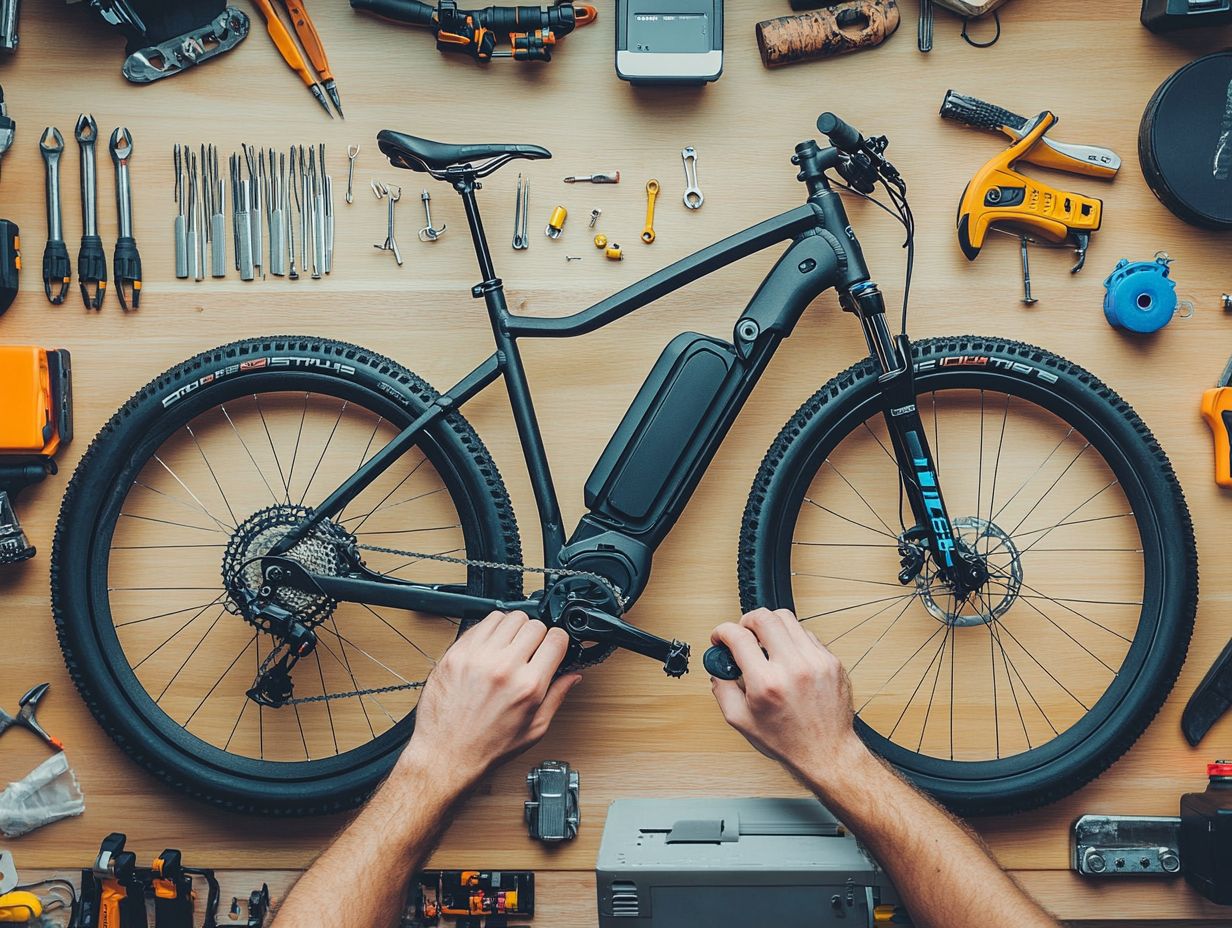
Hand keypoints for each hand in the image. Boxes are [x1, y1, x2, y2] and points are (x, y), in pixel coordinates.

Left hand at [398, 611, 581, 786]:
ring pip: (508, 617)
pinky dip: (490, 630)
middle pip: (534, 624)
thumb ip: (556, 697)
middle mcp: (503, 667)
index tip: (554, 648)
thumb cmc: (486, 747)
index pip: (556, 639)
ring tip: (510, 646)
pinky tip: (491, 647)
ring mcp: (477, 657)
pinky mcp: (456, 653)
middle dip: (538, 635)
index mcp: (528, 686)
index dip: (559, 642)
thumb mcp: (534, 729)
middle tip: (531, 651)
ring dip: (514, 629)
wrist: (445, 754)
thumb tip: (572, 677)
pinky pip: (481, 624)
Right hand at [709, 608, 868, 784]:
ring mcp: (816, 661)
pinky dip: (791, 639)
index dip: (722, 632)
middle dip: (746, 621)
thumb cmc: (788, 741)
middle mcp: (794, 667)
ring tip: (766, 644)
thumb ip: (722, 689)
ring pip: (787, 618)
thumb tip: (717, 666)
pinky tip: (787, 657)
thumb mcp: (741, 721)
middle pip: (764, 617)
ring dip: (770, 626)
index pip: (738, 636)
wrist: (827, 753)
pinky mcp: (831, 661)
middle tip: (743, 634)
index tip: (721, 637)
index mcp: (767, 683)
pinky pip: (806, 634)